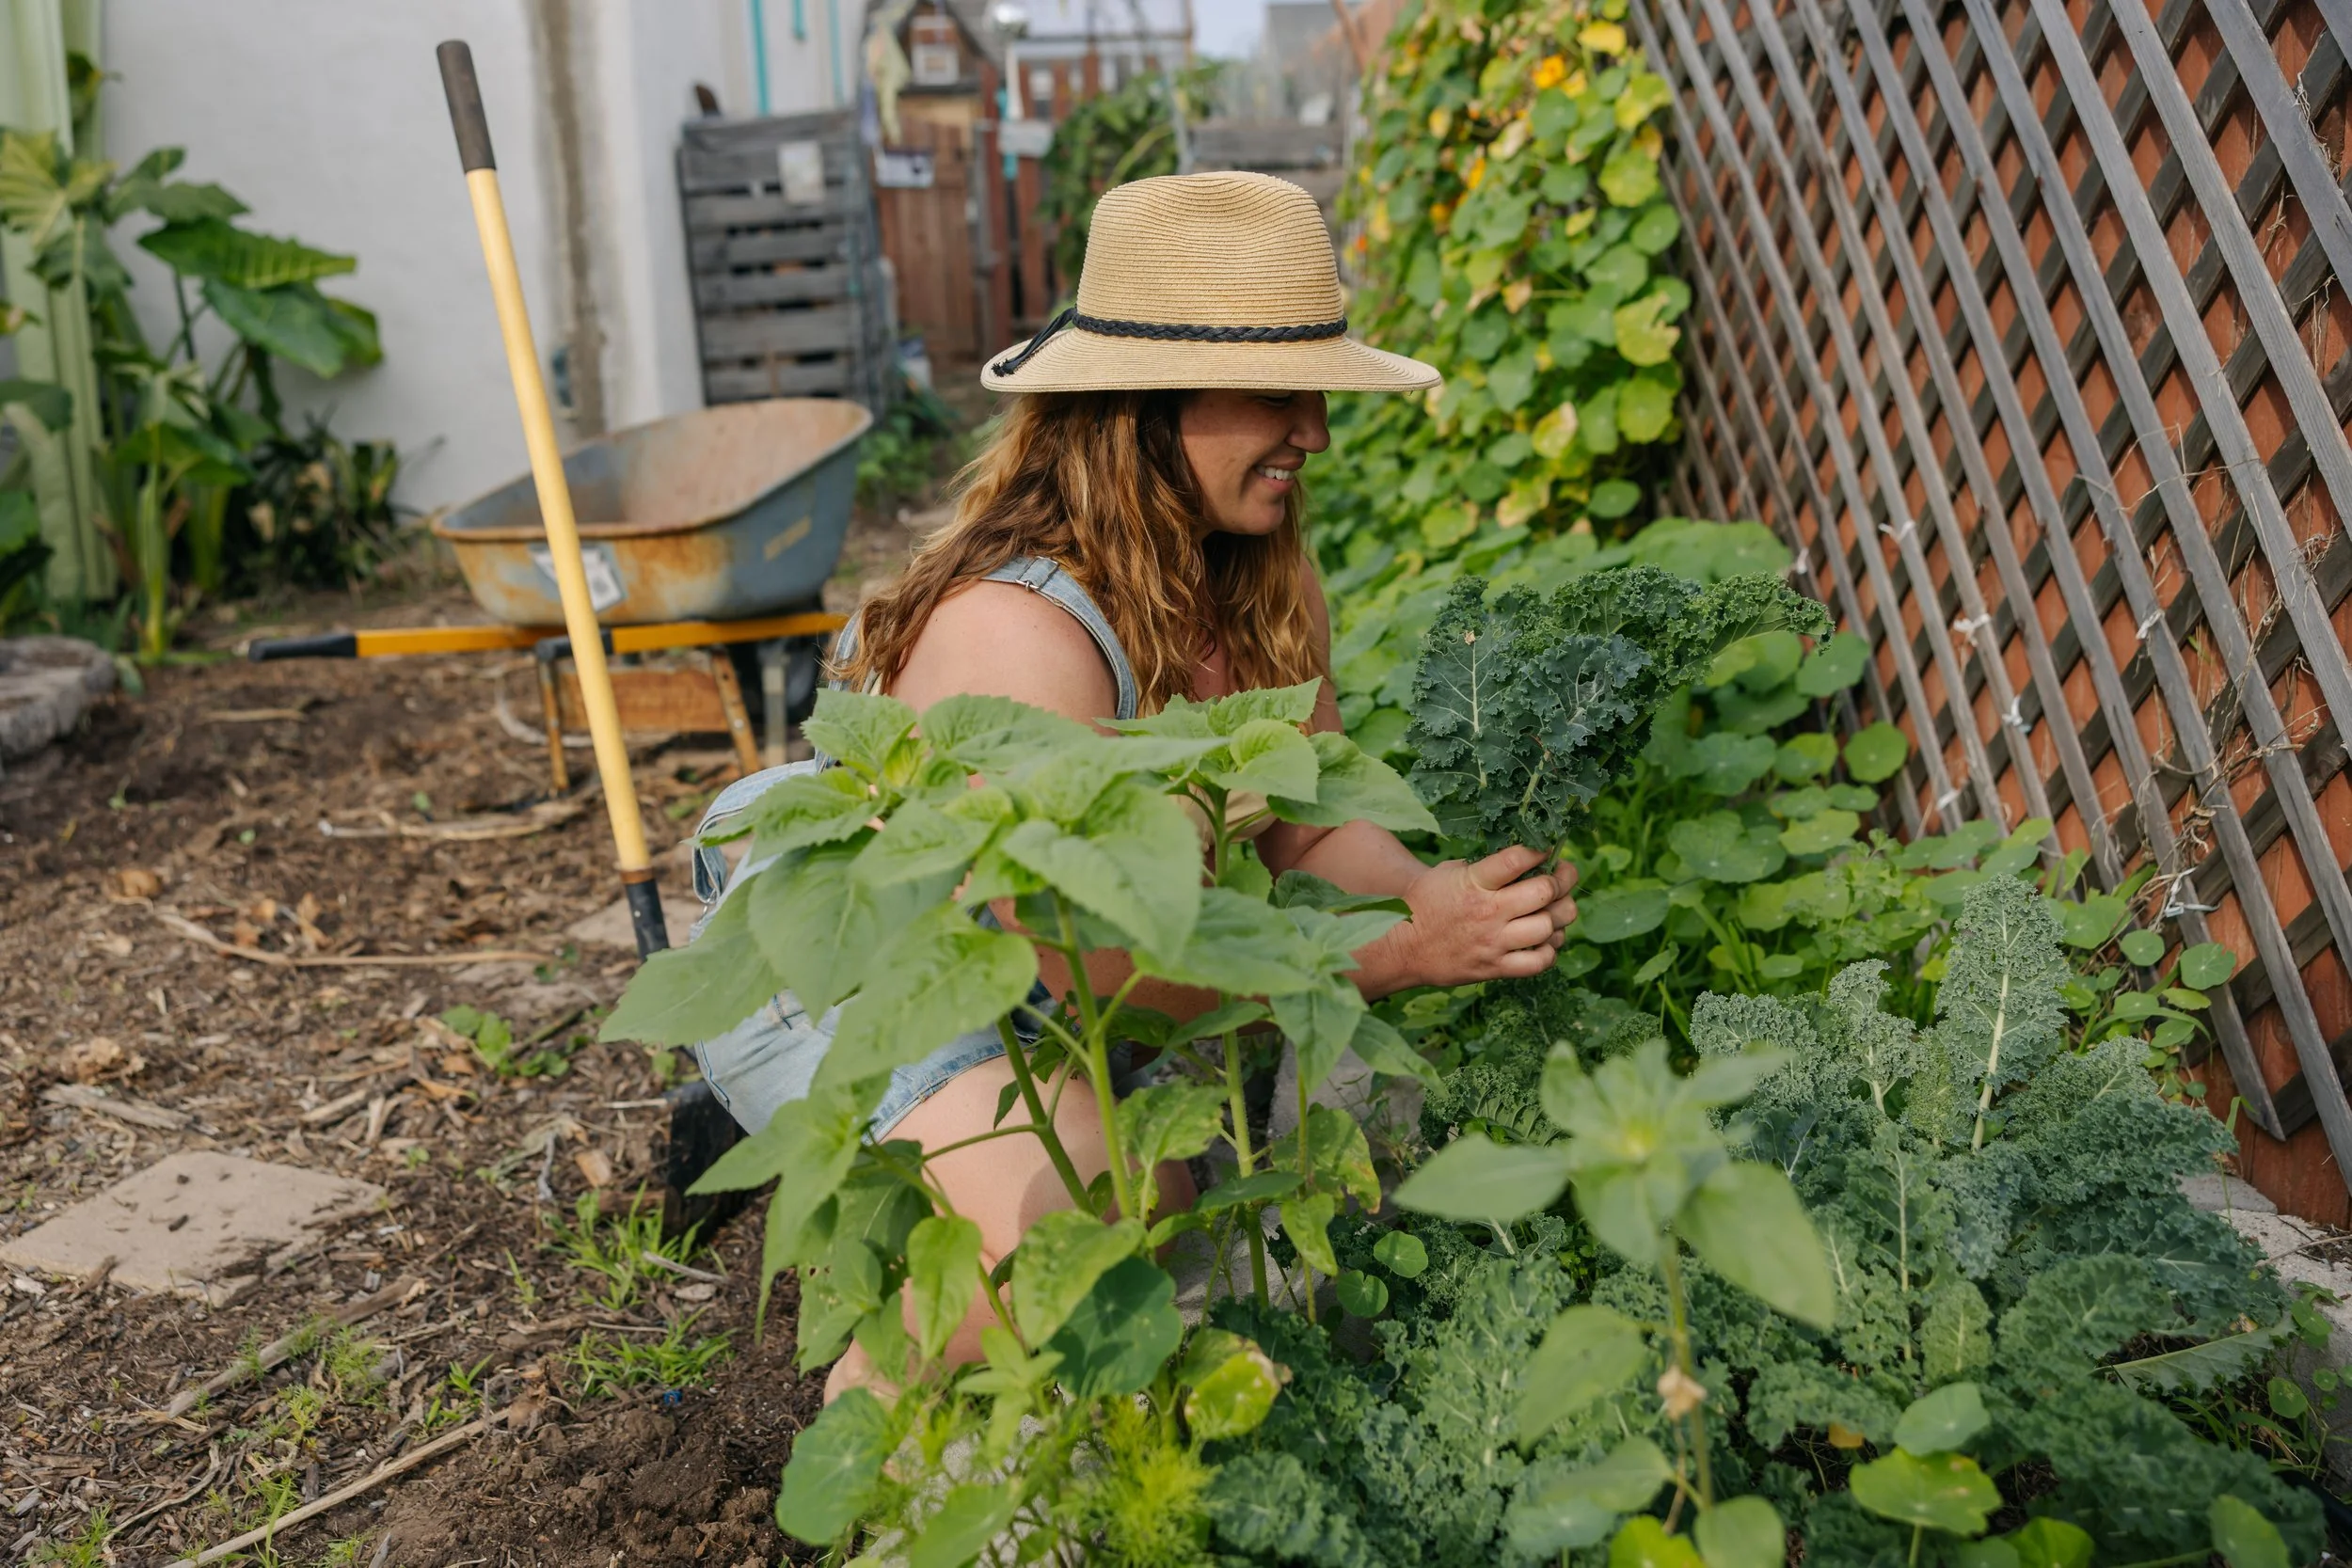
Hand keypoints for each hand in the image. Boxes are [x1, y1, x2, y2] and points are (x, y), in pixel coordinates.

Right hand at [1390, 845, 1578, 987]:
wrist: (1404, 949)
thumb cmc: (1424, 905)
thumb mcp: (1446, 873)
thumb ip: (1481, 865)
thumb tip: (1518, 858)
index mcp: (1474, 883)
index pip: (1518, 859)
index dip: (1541, 850)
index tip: (1548, 849)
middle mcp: (1489, 912)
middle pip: (1544, 892)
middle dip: (1561, 881)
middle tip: (1561, 878)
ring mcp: (1494, 942)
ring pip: (1549, 927)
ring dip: (1561, 916)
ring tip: (1557, 910)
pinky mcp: (1496, 968)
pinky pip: (1540, 962)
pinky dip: (1550, 950)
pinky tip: (1545, 940)